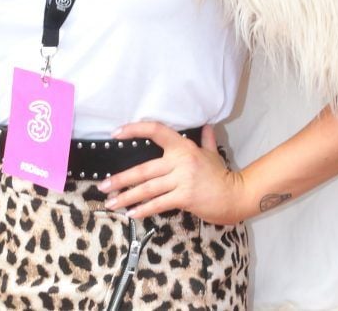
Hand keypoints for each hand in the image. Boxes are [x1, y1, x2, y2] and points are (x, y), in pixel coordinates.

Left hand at [99, 122, 243, 224]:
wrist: (235, 195)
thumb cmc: (221, 174)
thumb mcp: (212, 153)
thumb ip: (206, 139)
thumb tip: (207, 125)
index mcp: (183, 147)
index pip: (156, 131)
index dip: (134, 130)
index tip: (116, 133)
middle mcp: (180, 161)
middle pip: (143, 169)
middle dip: (121, 179)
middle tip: (102, 186)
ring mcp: (182, 179)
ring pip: (147, 188)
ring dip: (127, 197)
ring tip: (111, 203)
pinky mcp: (184, 197)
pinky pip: (159, 204)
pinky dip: (144, 209)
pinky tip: (131, 214)